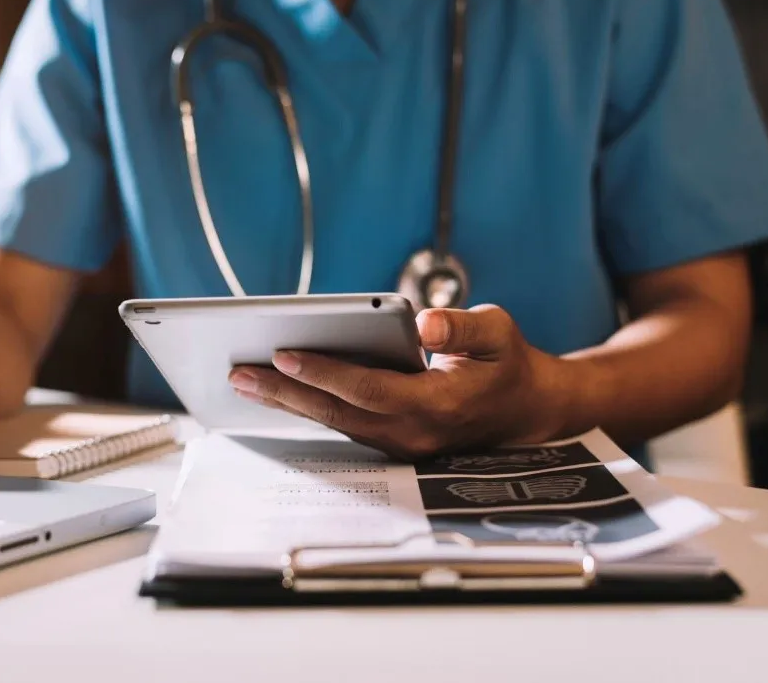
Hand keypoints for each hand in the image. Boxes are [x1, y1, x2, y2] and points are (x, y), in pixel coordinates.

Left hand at [227, 305, 573, 460]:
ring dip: (289, 401)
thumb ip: (462, 329)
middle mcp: (414, 432)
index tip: (284, 354)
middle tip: (240, 373)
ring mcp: (401, 443)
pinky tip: (279, 390)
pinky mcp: (392, 441)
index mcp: (438, 405)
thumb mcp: (498, 333)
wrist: (526, 410)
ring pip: (335, 422)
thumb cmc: (507, 364)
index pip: (368, 389)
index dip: (325, 372)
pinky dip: (309, 406)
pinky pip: (343, 424)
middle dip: (286, 392)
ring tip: (246, 380)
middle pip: (338, 412)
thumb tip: (425, 324)